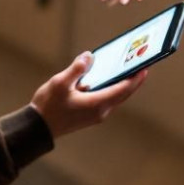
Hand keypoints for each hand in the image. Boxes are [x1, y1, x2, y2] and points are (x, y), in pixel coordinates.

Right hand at [30, 52, 147, 139]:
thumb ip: (76, 69)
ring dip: (122, 83)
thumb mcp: (60, 83)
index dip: (135, 78)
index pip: (123, 89)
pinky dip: (111, 88)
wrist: (38, 127)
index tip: (145, 67)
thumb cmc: (48, 106)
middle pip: (123, 93)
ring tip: (127, 67)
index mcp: (97, 104)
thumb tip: (89, 56)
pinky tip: (107, 76)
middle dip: (133, 79)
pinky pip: (106, 98)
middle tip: (141, 64)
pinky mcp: (90, 114)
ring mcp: (96, 114)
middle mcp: (101, 111)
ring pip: (115, 96)